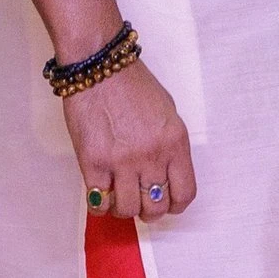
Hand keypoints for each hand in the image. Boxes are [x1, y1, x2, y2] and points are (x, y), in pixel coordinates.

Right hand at [66, 58, 198, 222]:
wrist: (99, 66)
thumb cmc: (132, 85)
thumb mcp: (167, 113)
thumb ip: (169, 146)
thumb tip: (165, 176)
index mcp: (175, 142)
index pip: (185, 193)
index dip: (175, 205)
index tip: (166, 202)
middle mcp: (152, 155)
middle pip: (156, 207)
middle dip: (148, 211)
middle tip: (139, 201)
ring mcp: (122, 160)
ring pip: (128, 209)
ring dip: (123, 208)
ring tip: (118, 195)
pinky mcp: (93, 162)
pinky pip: (99, 202)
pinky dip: (100, 205)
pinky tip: (99, 193)